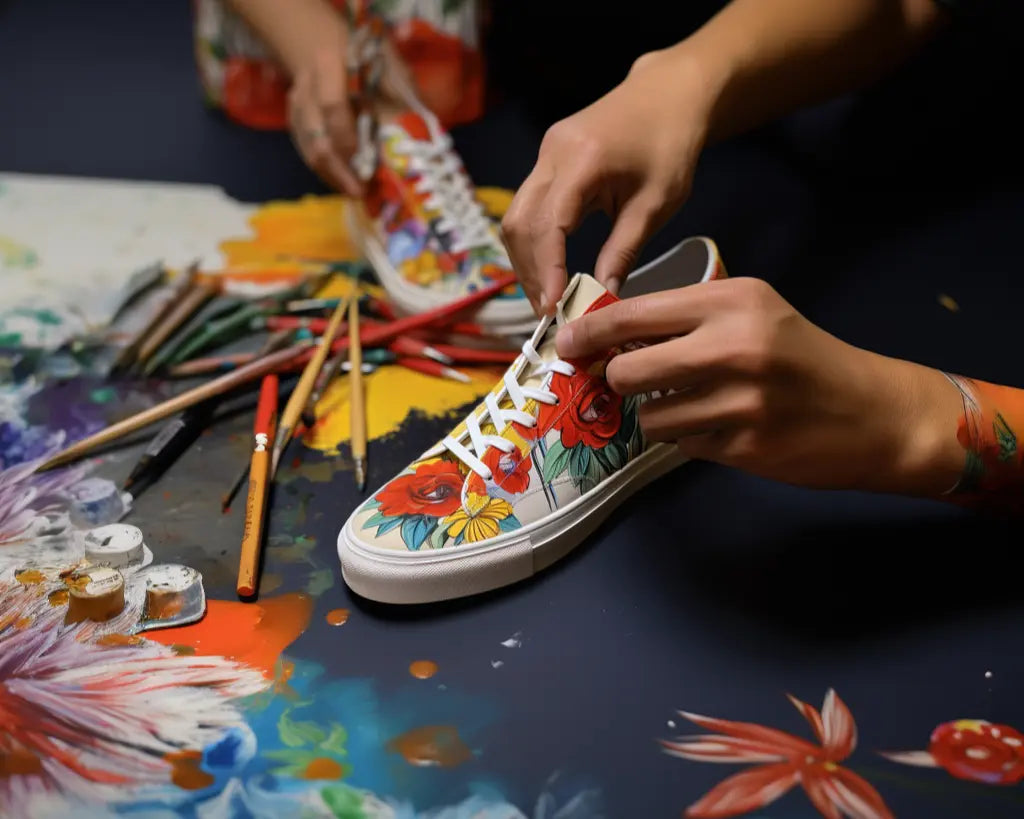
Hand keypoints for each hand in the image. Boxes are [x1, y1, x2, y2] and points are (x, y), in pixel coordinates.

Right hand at [287, 26, 415, 196]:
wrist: (330, 44)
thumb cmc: (368, 57)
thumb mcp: (389, 67)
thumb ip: (398, 98)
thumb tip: (413, 140)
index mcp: (328, 65)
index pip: (332, 106)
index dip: (349, 139)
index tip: (367, 163)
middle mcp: (306, 86)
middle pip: (317, 137)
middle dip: (340, 169)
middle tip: (362, 192)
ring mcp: (297, 106)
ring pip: (310, 149)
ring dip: (334, 175)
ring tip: (357, 192)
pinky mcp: (296, 122)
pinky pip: (308, 152)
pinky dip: (328, 171)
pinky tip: (346, 182)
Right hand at [501, 47, 713, 316]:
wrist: (667, 94)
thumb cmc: (670, 146)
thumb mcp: (656, 205)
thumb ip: (623, 252)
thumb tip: (602, 300)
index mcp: (583, 161)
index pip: (549, 224)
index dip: (547, 270)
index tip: (554, 307)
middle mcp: (552, 154)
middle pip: (520, 223)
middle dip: (530, 272)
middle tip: (548, 312)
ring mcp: (544, 154)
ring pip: (516, 217)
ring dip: (527, 261)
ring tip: (548, 298)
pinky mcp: (546, 160)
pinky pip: (527, 207)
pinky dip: (534, 243)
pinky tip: (549, 270)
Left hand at [555, 276, 965, 496]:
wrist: (872, 413)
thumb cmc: (804, 357)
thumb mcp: (753, 313)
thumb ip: (686, 318)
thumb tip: (609, 336)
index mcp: (732, 301)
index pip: (634, 314)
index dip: (590, 331)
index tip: (568, 343)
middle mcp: (734, 346)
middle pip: (628, 371)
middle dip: (619, 381)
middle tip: (631, 382)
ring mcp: (741, 401)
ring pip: (650, 416)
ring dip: (658, 415)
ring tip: (693, 405)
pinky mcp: (745, 446)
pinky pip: (682, 444)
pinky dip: (690, 438)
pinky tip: (722, 427)